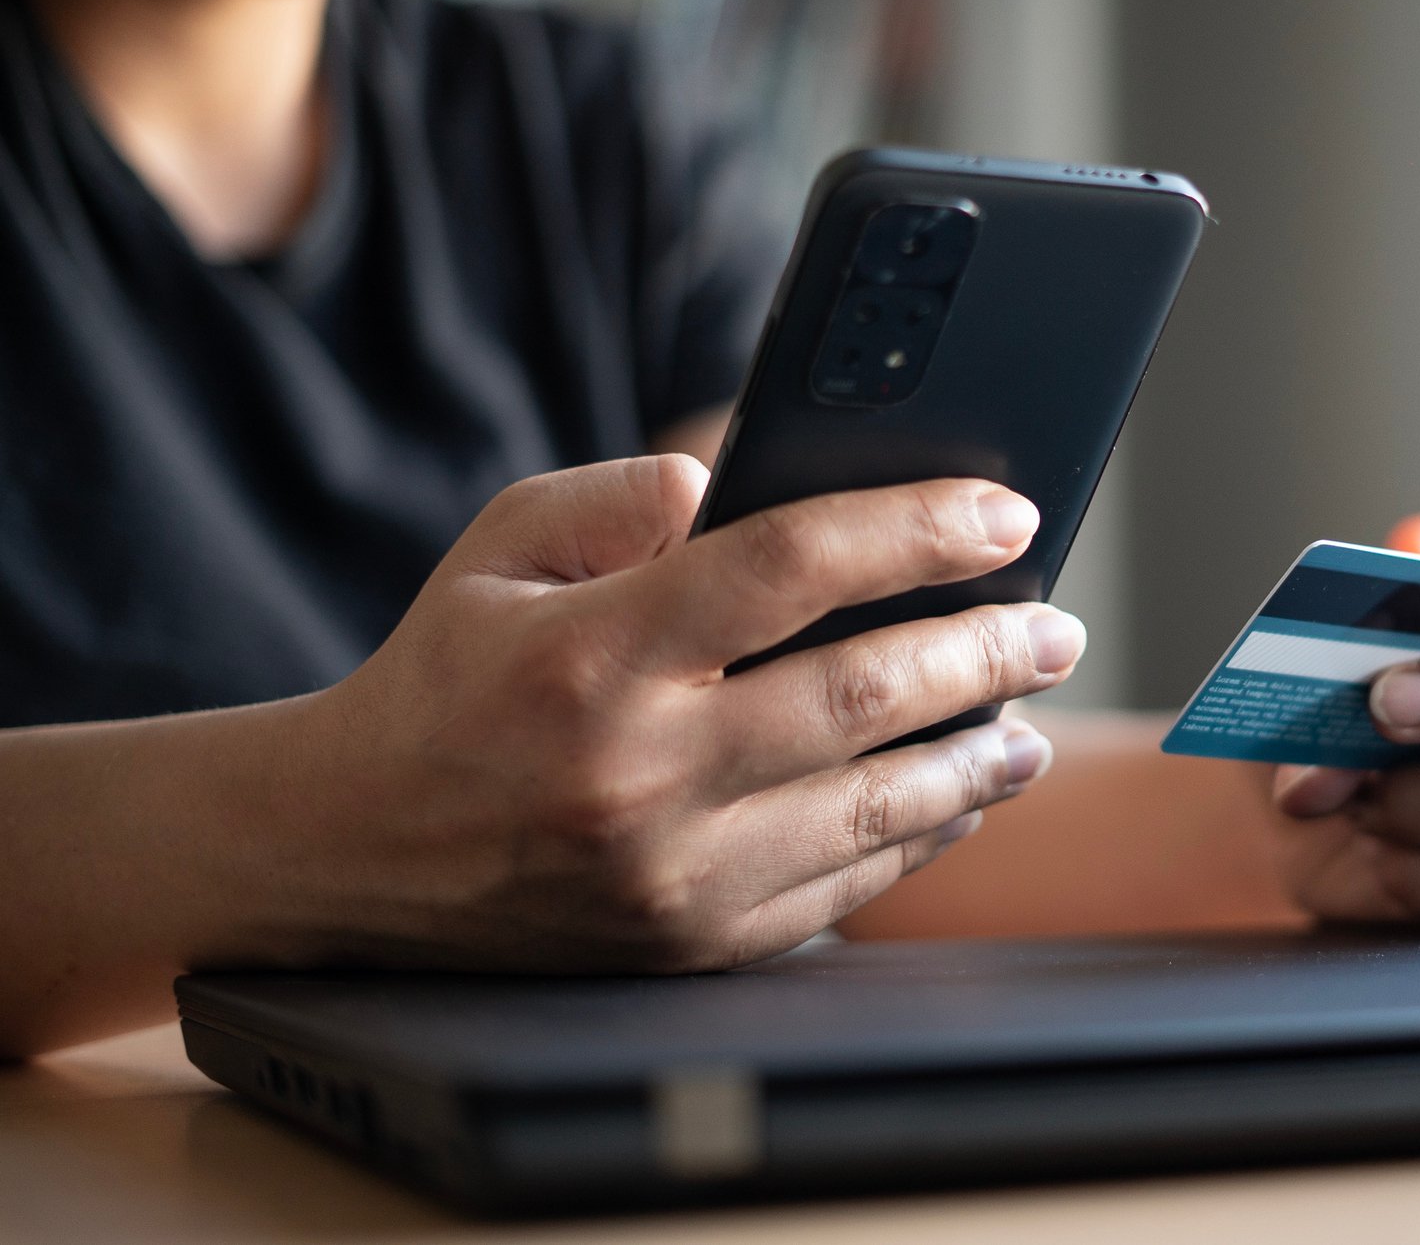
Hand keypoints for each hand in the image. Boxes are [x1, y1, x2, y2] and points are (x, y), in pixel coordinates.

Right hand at [231, 457, 1083, 972]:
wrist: (349, 853)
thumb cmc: (447, 678)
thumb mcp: (498, 549)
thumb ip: (615, 494)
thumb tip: (735, 486)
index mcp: (592, 654)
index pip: (789, 568)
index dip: (915, 532)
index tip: (1005, 514)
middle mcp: (638, 771)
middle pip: (863, 696)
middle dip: (987, 652)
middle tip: (1056, 625)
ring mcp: (670, 874)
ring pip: (876, 807)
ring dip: (977, 756)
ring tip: (1029, 716)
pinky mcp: (689, 946)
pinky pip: (844, 887)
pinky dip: (918, 836)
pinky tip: (958, 794)